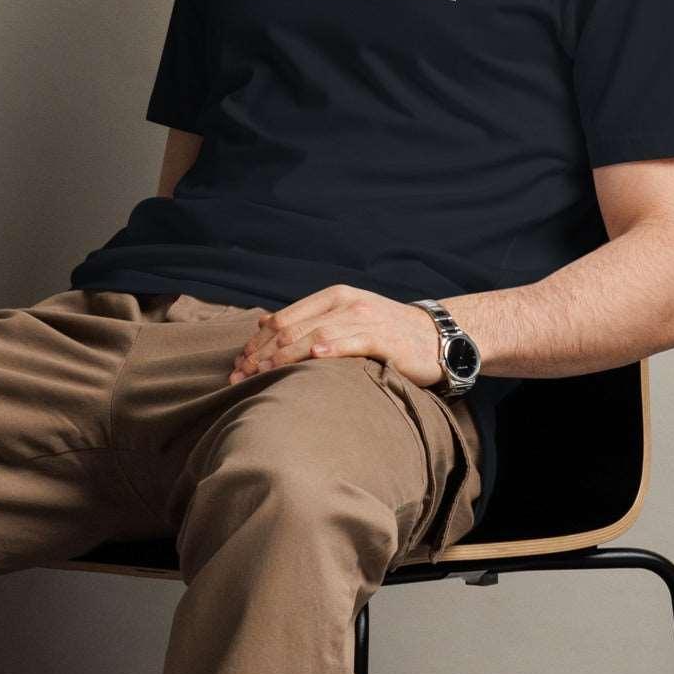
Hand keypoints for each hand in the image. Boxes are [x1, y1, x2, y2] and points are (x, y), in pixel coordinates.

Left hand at [227, 285, 444, 387]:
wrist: (434, 336)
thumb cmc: (384, 333)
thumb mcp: (344, 318)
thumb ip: (308, 320)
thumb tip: (264, 325)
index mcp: (332, 297)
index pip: (283, 319)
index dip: (258, 343)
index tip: (239, 365)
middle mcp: (345, 303)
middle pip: (293, 328)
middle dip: (263, 353)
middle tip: (241, 376)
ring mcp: (365, 319)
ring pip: (316, 334)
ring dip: (286, 355)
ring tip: (264, 372)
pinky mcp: (383, 338)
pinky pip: (353, 341)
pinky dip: (331, 348)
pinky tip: (313, 356)